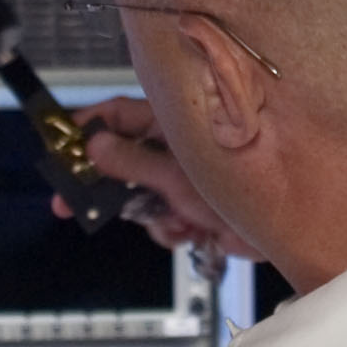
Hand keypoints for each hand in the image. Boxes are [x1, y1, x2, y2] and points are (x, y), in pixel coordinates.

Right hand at [64, 95, 258, 264]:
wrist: (286, 228)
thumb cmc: (250, 184)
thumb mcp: (178, 175)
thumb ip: (133, 162)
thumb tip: (95, 145)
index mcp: (175, 122)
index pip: (119, 114)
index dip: (87, 128)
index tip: (60, 143)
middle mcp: (177, 146)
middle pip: (123, 159)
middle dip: (102, 186)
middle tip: (69, 203)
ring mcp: (184, 176)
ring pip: (140, 196)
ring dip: (149, 215)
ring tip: (173, 219)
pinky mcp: (192, 205)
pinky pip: (161, 219)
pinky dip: (170, 230)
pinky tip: (190, 232)